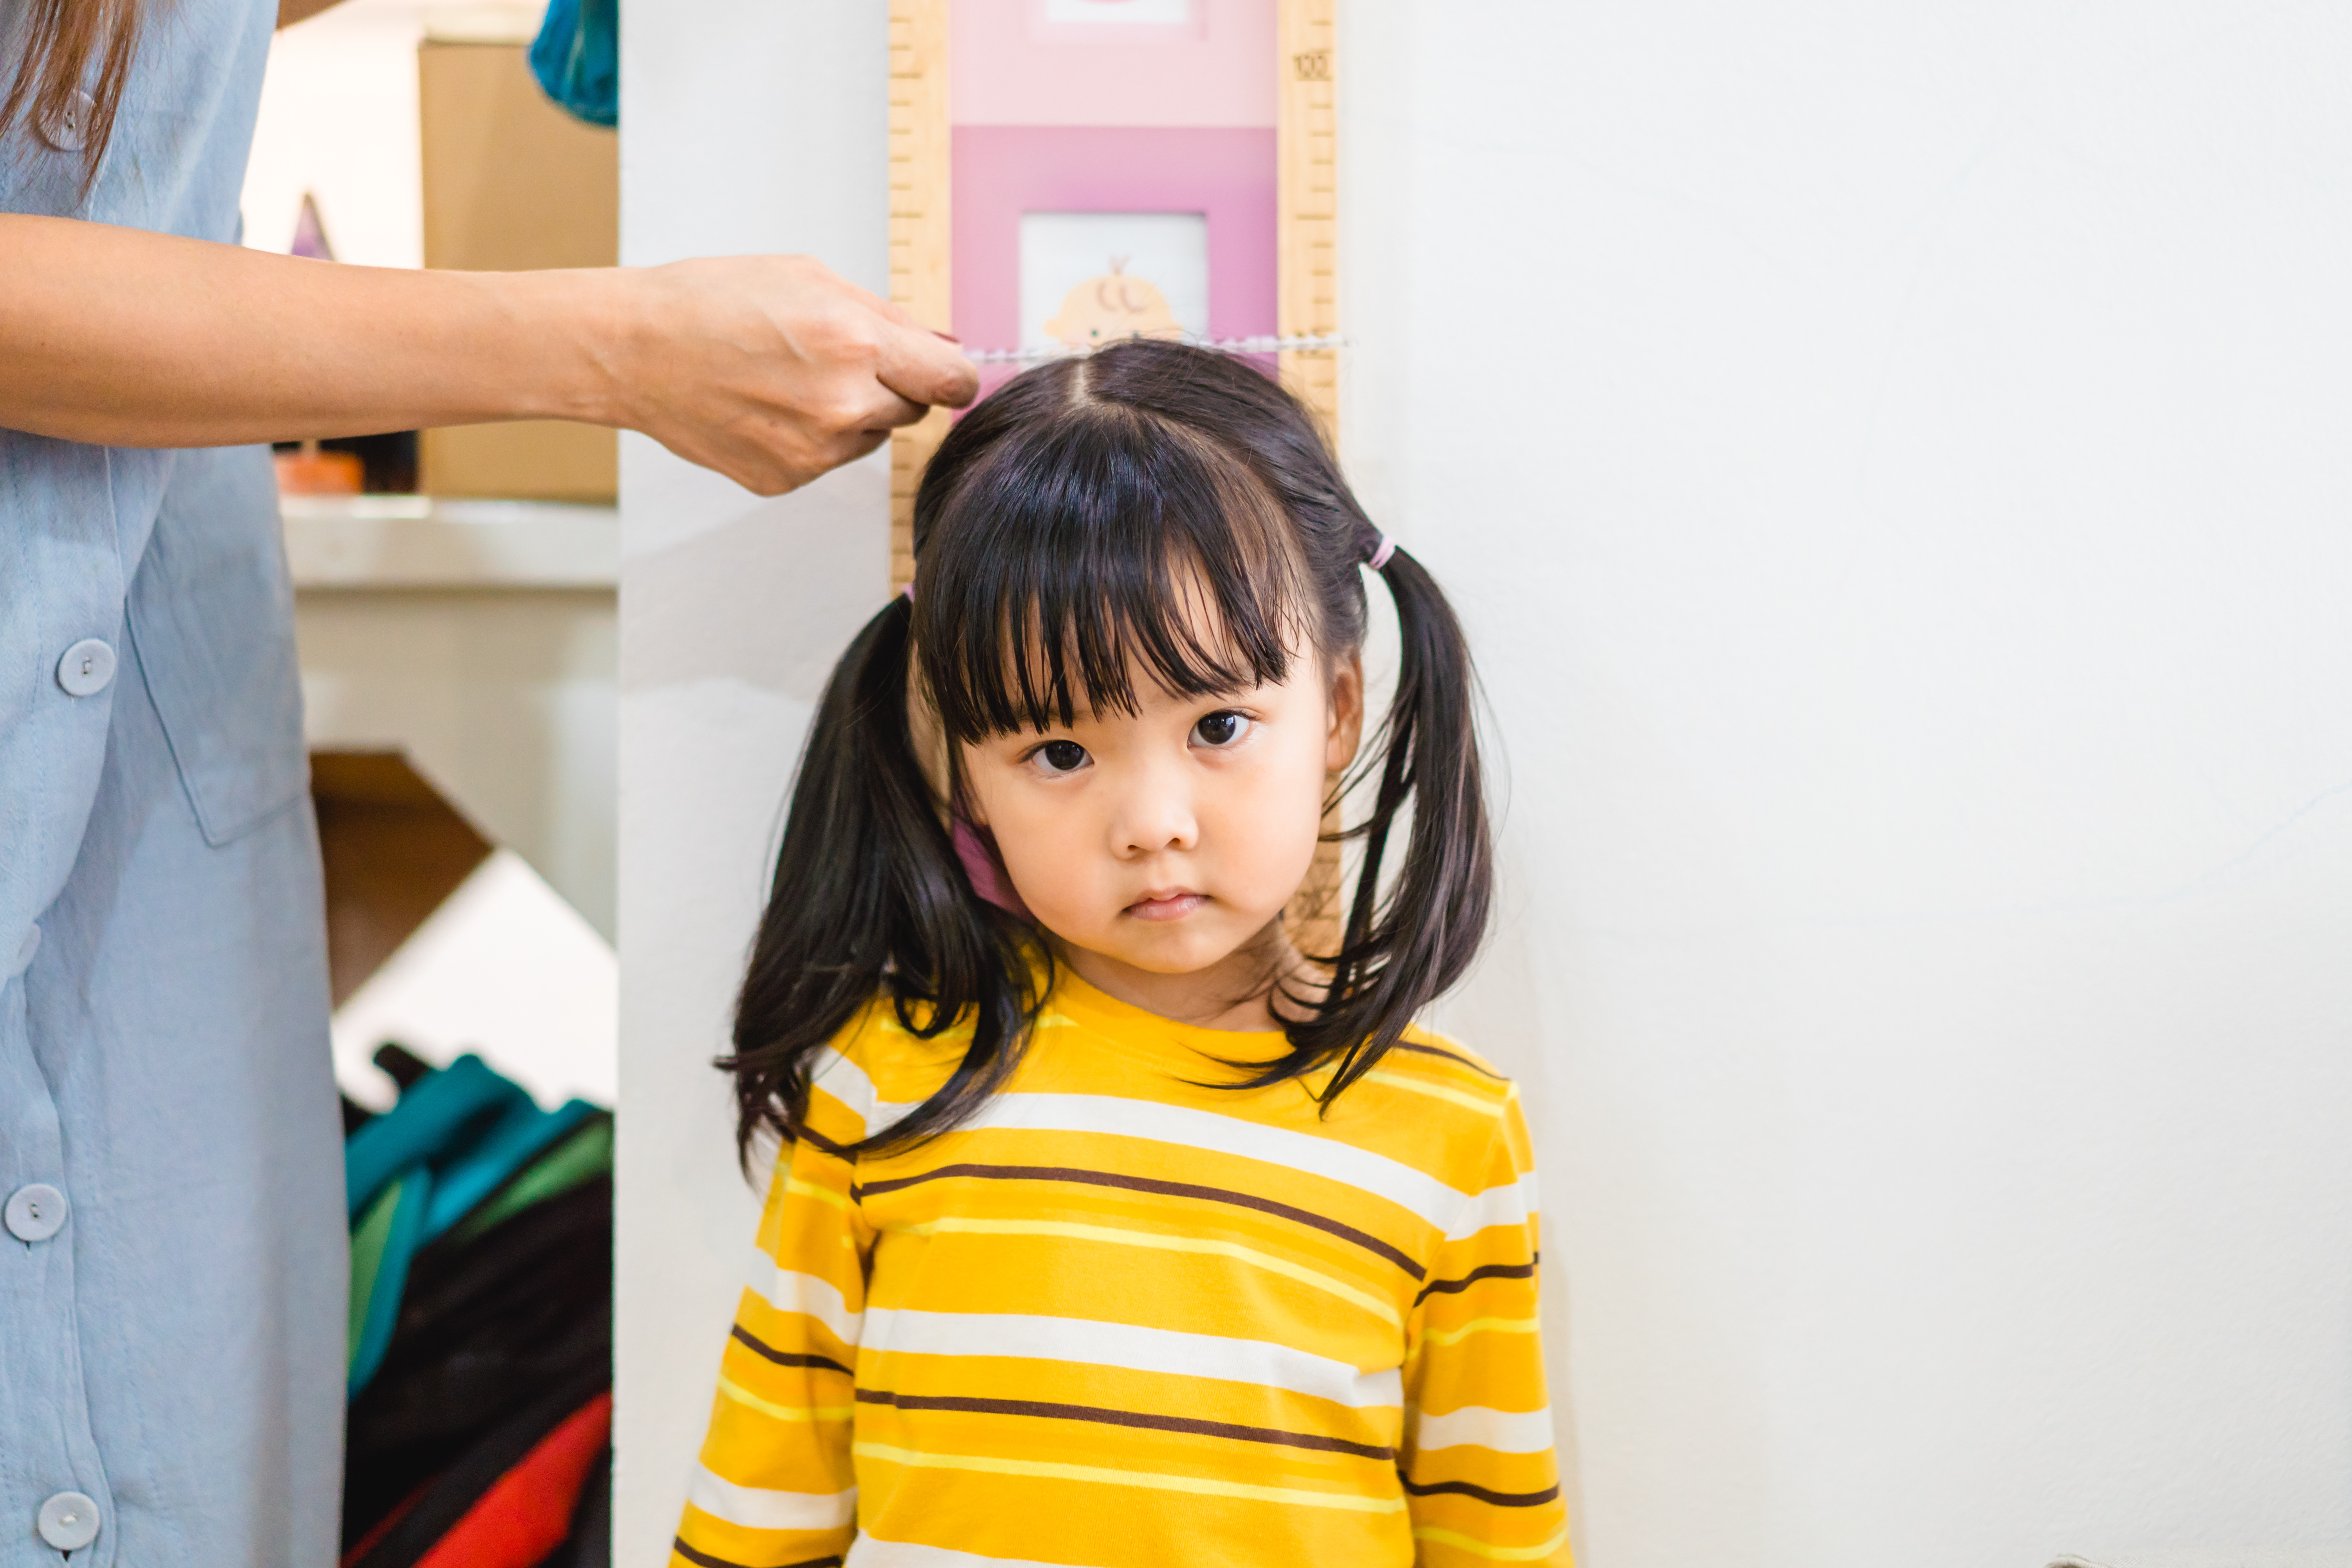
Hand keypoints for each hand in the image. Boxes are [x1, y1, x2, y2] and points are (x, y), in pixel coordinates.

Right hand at [603, 254, 977, 495]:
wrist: (633, 350)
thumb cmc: (712, 302)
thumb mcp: (811, 278)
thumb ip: (889, 317)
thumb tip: (944, 348)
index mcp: (856, 343)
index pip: (952, 383)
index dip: (950, 375)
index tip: (938, 371)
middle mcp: (842, 405)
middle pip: (912, 411)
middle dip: (889, 385)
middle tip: (832, 357)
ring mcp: (813, 452)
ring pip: (868, 437)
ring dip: (849, 411)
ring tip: (788, 378)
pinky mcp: (785, 480)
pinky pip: (826, 460)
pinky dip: (810, 437)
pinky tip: (765, 405)